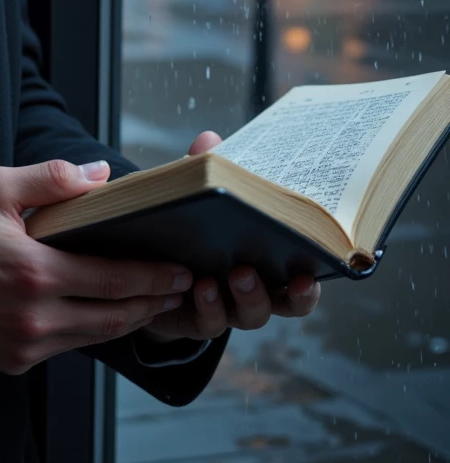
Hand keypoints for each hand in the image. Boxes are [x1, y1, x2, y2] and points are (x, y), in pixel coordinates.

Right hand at [0, 159, 194, 375]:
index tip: (180, 271)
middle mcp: (35, 317)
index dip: (153, 277)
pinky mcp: (14, 362)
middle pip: (114, 318)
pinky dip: (90, 332)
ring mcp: (26, 345)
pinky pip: (66, 348)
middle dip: (152, 303)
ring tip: (151, 304)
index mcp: (35, 273)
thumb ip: (52, 180)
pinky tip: (101, 315)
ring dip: (127, 322)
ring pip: (95, 338)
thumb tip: (100, 176)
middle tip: (179, 290)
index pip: (114, 280)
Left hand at [136, 130, 322, 346]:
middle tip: (263, 267)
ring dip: (246, 296)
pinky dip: (208, 306)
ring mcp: (229, 309)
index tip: (309, 274)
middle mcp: (255, 291)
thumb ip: (207, 173)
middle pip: (284, 303)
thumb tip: (209, 140)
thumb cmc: (192, 227)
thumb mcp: (199, 198)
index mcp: (268, 263)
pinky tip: (201, 287)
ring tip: (233, 275)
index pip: (301, 280)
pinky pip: (210, 322)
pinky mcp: (198, 320)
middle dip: (284, 293)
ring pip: (250, 315)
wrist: (151, 266)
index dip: (310, 284)